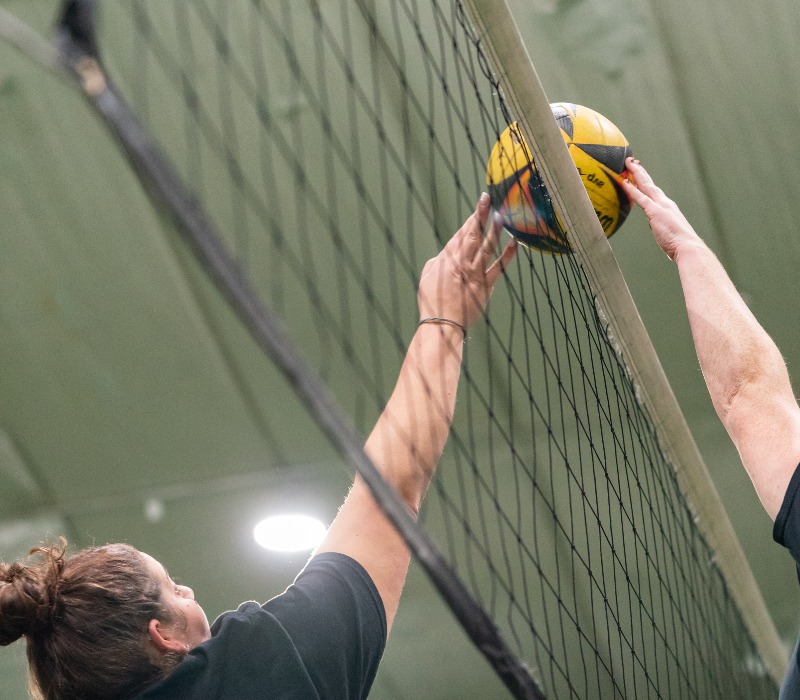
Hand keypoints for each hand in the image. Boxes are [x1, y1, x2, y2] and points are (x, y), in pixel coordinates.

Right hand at [417, 193, 516, 329]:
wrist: (441, 323)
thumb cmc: (432, 302)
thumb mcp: (427, 276)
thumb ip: (438, 261)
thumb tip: (446, 252)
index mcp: (446, 259)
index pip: (460, 234)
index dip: (470, 219)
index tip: (479, 205)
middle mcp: (461, 263)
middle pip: (472, 235)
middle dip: (480, 216)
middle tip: (488, 200)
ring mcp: (475, 274)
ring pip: (486, 247)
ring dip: (494, 230)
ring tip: (501, 215)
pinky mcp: (485, 286)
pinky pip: (499, 268)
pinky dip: (508, 255)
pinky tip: (515, 243)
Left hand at [621, 158, 702, 260]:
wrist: (688, 247)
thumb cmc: (679, 245)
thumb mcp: (668, 234)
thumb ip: (661, 228)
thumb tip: (658, 229)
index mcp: (667, 208)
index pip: (653, 192)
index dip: (645, 182)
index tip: (639, 173)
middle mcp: (664, 203)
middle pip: (649, 184)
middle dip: (640, 172)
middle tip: (632, 161)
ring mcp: (660, 206)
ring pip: (645, 186)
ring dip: (636, 174)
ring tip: (627, 164)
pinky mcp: (655, 212)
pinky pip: (641, 198)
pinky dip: (632, 190)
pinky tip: (625, 182)